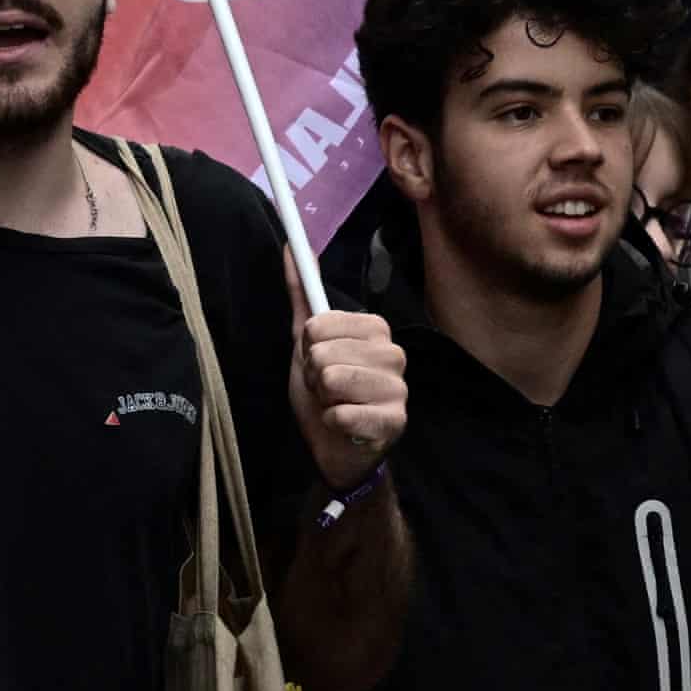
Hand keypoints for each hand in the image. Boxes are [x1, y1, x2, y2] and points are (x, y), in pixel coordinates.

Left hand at [287, 255, 407, 494]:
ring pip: (332, 380)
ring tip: (337, 403)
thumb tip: (291, 246)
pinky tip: (345, 424)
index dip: (308, 345)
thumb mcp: (305, 340)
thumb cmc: (323, 389)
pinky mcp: (396, 421)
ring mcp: (399, 388)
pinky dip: (333, 421)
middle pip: (323, 352)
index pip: (319, 323)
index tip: (317, 358)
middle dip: (315, 375)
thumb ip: (301, 294)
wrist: (332, 443)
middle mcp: (394, 353)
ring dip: (323, 398)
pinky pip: (342, 413)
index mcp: (375, 328)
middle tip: (327, 387)